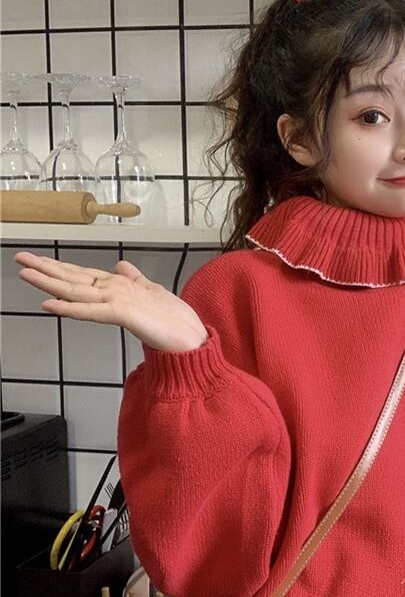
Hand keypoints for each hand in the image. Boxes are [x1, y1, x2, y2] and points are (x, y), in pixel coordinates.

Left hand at [14, 251, 207, 351]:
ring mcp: (119, 300)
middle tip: (21, 258)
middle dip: (45, 268)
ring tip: (27, 273)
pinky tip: (50, 305)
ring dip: (49, 281)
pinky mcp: (124, 314)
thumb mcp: (153, 294)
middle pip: (74, 278)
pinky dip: (68, 308)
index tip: (38, 262)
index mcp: (122, 285)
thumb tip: (121, 266)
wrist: (191, 338)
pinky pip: (90, 311)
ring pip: (77, 290)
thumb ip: (136, 279)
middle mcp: (117, 289)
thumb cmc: (175, 321)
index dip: (59, 268)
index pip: (83, 274)